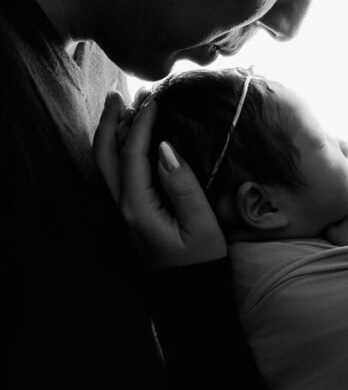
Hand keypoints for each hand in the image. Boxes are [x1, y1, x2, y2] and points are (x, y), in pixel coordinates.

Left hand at [93, 91, 226, 269]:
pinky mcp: (132, 214)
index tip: (154, 99)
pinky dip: (120, 150)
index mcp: (137, 207)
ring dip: (113, 134)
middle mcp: (123, 207)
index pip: (132, 155)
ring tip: (126, 108)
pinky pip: (117, 175)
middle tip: (120, 94)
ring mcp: (124, 212)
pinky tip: (132, 139)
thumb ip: (181, 185)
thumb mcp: (200, 224)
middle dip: (110, 122)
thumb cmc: (201, 261)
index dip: (141, 124)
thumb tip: (164, 148)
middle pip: (104, 156)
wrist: (190, 296)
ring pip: (106, 165)